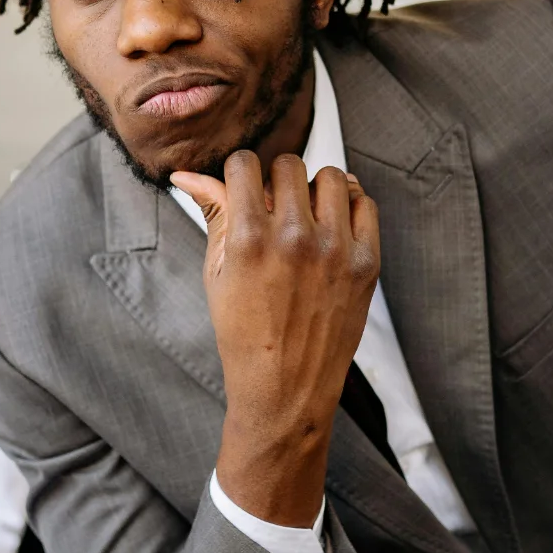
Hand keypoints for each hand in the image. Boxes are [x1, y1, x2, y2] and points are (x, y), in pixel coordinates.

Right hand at [172, 152, 379, 527]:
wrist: (285, 388)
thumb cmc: (244, 333)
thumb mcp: (216, 272)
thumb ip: (212, 214)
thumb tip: (187, 175)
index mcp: (248, 237)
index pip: (244, 164)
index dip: (239, 174)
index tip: (244, 189)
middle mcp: (294, 237)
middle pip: (288, 165)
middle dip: (276, 181)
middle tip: (273, 210)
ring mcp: (335, 249)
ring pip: (331, 176)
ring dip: (314, 189)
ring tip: (305, 216)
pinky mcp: (366, 262)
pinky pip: (364, 202)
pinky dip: (348, 206)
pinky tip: (333, 226)